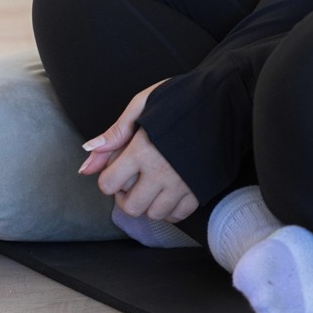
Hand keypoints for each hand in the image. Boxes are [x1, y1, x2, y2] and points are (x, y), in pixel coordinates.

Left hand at [78, 82, 198, 222]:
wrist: (225, 99)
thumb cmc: (182, 97)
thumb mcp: (144, 105)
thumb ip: (115, 133)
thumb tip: (87, 161)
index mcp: (142, 149)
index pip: (108, 183)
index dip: (108, 178)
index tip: (118, 169)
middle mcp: (161, 171)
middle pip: (130, 207)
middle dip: (125, 197)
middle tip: (132, 182)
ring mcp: (183, 184)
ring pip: (154, 214)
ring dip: (148, 204)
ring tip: (152, 185)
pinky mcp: (200, 190)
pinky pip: (178, 215)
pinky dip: (170, 209)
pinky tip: (170, 192)